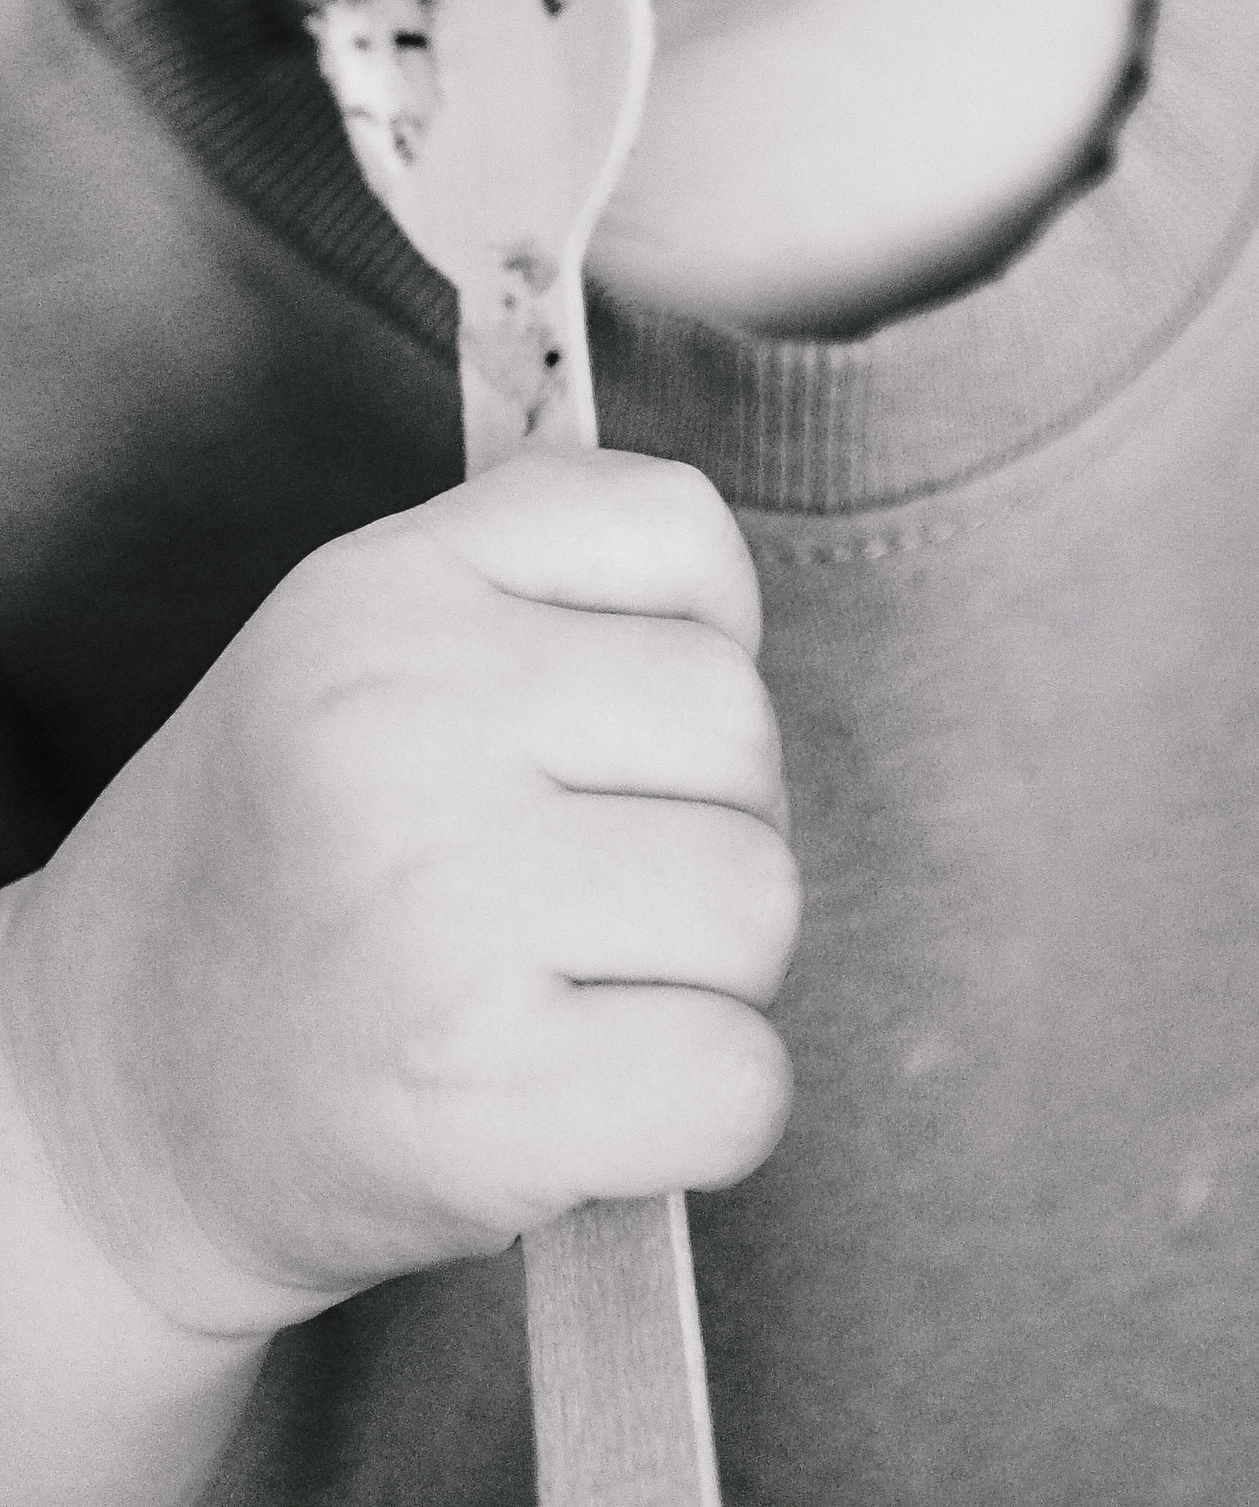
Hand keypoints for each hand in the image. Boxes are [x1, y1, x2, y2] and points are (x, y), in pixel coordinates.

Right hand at [0, 452, 799, 1342]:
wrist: (108, 1118)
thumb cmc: (287, 875)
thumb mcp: (360, 646)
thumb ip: (542, 577)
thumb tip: (736, 610)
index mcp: (381, 593)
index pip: (684, 530)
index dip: (688, 640)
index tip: (602, 734)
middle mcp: (405, 727)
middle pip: (741, 731)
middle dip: (704, 820)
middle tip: (578, 896)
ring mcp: (442, 911)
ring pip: (760, 901)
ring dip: (709, 975)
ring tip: (572, 996)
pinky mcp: (482, 1098)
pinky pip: (742, 1082)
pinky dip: (709, 1113)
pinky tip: (597, 1103)